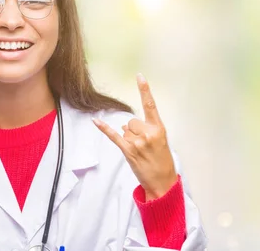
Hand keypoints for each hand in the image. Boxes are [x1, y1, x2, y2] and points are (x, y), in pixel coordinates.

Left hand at [93, 74, 176, 200]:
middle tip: (143, 145)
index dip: (145, 90)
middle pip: (132, 121)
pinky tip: (95, 121)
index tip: (140, 77)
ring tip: (139, 151)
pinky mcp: (128, 151)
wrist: (162, 182)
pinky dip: (104, 128)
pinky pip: (114, 136)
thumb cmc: (163, 162)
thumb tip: (125, 125)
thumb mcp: (161, 142)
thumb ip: (146, 130)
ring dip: (128, 138)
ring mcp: (138, 142)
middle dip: (134, 130)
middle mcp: (148, 133)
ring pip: (125, 130)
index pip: (150, 106)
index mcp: (159, 129)